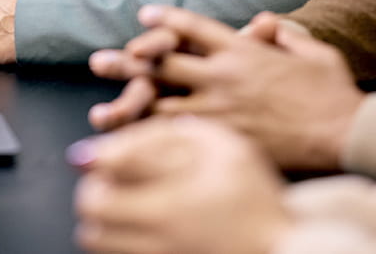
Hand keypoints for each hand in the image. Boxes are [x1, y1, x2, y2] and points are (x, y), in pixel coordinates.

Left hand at [71, 115, 290, 253]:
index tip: (95, 152)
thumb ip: (170, 135)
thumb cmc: (256, 197)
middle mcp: (158, 234)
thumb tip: (117, 141)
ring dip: (100, 215)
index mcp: (171, 197)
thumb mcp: (222, 147)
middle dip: (94, 186)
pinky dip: (114, 237)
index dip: (96, 155)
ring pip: (96, 237)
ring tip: (121, 201)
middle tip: (110, 177)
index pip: (107, 170)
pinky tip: (136, 225)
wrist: (282, 248)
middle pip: (93, 207)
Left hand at [100, 5, 363, 170]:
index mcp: (242, 49)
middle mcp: (223, 76)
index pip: (193, 29)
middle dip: (128, 61)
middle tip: (99, 60)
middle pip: (164, 64)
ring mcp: (220, 110)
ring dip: (130, 104)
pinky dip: (154, 140)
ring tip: (102, 109)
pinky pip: (179, 140)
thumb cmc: (333, 92)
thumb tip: (268, 23)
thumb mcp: (313, 51)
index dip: (165, 20)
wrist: (344, 131)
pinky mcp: (223, 140)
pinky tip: (132, 144)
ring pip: (162, 105)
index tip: (143, 16)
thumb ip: (286, 34)